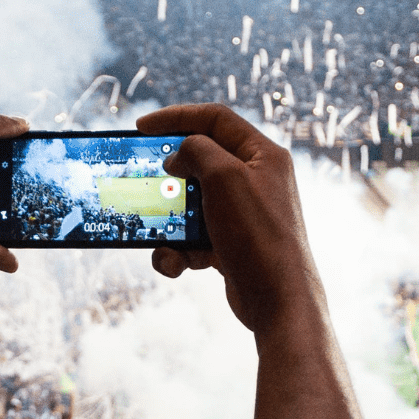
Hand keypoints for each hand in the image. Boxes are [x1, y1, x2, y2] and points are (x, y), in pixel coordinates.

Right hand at [136, 104, 322, 335]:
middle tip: (145, 181)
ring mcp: (243, 214)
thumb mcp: (223, 178)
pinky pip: (194, 238)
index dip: (176, 117)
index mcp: (262, 155)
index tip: (141, 127)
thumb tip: (178, 156)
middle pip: (200, 163)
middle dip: (169, 177)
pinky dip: (179, 250)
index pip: (215, 119)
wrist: (278, 301)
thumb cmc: (257, 235)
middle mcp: (256, 180)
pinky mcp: (231, 244)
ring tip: (161, 239)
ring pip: (191, 205)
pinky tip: (177, 264)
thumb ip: (196, 152)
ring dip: (169, 222)